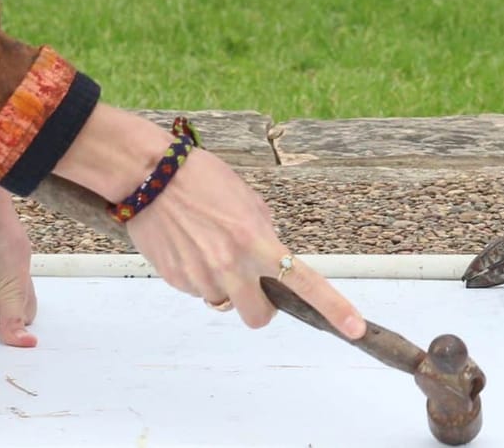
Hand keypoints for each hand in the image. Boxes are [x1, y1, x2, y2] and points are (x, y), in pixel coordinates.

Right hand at [58, 104, 366, 340]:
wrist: (148, 175)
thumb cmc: (200, 177)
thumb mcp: (246, 198)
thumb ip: (262, 232)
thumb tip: (267, 259)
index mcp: (255, 240)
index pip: (303, 282)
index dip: (332, 307)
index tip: (355, 327)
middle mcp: (231, 265)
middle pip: (258, 316)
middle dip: (259, 305)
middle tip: (252, 281)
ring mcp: (201, 276)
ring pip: (224, 302)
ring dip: (224, 284)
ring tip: (207, 245)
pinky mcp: (176, 280)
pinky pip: (197, 290)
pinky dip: (198, 275)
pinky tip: (188, 244)